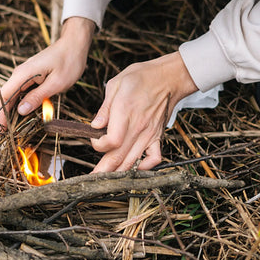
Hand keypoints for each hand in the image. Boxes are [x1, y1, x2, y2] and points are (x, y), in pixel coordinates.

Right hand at [0, 17, 94, 133]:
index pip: (3, 97)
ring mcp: (23, 77)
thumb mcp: (56, 82)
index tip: (0, 130)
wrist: (73, 45)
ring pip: (7, 98)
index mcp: (23, 74)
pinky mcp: (29, 79)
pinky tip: (4, 118)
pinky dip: (10, 107)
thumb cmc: (69, 62)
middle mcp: (19, 75)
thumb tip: (20, 111)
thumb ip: (38, 96)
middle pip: (1, 99)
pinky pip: (16, 95)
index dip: (0, 115)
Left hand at [90, 52, 197, 171]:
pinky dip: (146, 167)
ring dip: (119, 173)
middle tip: (92, 181)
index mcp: (125, 112)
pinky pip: (155, 158)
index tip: (94, 139)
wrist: (168, 78)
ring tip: (106, 181)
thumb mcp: (116, 84)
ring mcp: (149, 133)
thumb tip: (95, 126)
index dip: (99, 145)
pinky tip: (136, 168)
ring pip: (133, 161)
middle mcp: (138, 126)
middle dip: (103, 171)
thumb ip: (105, 108)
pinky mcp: (158, 136)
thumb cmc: (141, 78)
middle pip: (120, 156)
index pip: (112, 141)